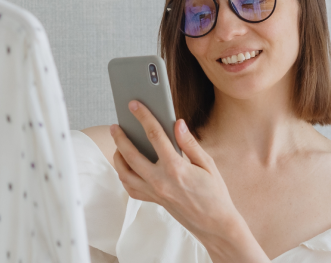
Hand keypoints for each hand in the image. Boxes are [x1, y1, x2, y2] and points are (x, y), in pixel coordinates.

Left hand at [110, 101, 267, 261]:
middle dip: (120, 137)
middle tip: (115, 125)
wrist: (215, 224)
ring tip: (118, 144)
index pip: (154, 136)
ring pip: (125, 173)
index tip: (135, 105)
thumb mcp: (207, 164)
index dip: (143, 117)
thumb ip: (189, 143)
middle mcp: (160, 181)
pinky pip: (131, 187)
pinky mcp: (153, 201)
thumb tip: (177, 123)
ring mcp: (154, 193)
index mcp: (176, 168)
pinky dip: (124, 175)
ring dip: (118, 157)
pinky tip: (126, 165)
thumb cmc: (215, 193)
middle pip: (131, 154)